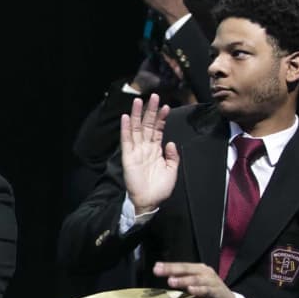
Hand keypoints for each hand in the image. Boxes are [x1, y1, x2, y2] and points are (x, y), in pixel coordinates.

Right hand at [121, 94, 179, 213]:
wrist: (149, 201)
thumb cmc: (160, 188)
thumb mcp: (172, 170)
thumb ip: (173, 156)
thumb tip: (171, 143)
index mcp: (156, 150)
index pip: (158, 129)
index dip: (161, 118)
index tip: (166, 106)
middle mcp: (145, 148)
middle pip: (147, 125)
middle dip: (150, 111)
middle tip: (153, 96)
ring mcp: (136, 151)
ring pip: (136, 129)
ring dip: (137, 114)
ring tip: (139, 101)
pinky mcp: (128, 156)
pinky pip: (126, 140)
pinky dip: (125, 128)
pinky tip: (126, 117)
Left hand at [153, 262, 236, 297]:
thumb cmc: (208, 292)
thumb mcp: (194, 285)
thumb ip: (182, 281)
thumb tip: (165, 278)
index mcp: (198, 269)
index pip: (181, 266)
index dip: (168, 266)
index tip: (155, 267)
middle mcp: (205, 272)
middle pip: (187, 269)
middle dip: (172, 269)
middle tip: (158, 271)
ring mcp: (212, 282)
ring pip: (196, 279)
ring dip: (183, 280)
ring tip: (170, 281)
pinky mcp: (218, 292)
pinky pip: (207, 290)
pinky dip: (198, 290)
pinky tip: (190, 290)